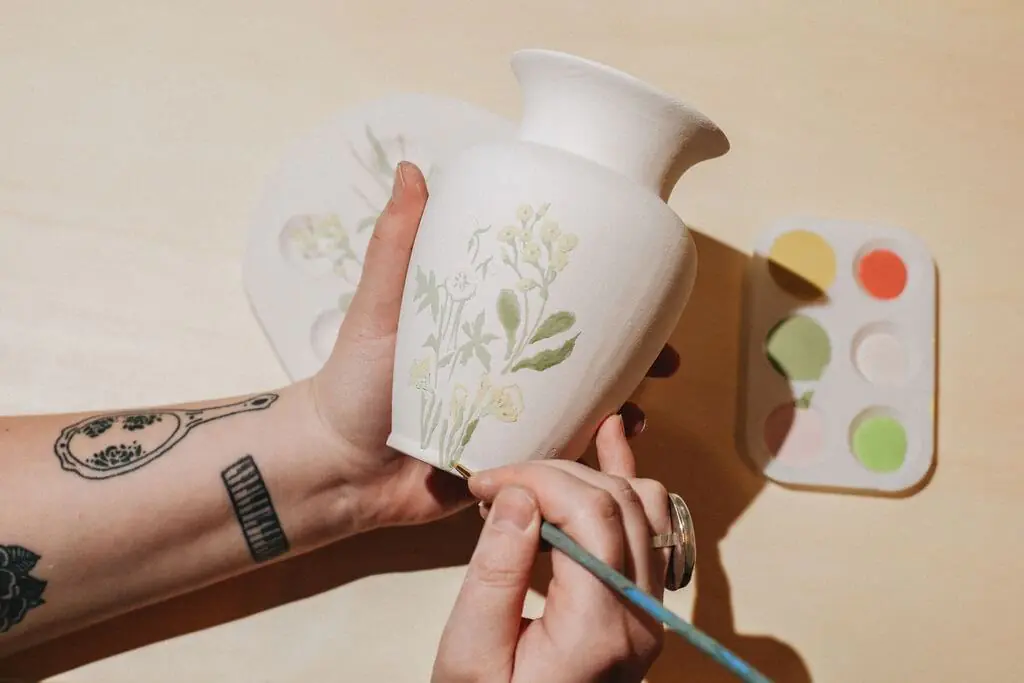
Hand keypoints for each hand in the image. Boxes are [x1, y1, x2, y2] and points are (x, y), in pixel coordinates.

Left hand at [310, 162, 677, 529]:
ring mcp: (516, 419)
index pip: (556, 305)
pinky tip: (608, 447)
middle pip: (587, 358)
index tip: (642, 288)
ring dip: (623, 406)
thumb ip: (398, 244)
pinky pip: (564, 460)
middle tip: (665, 360)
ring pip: (586, 409)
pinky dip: (592, 454)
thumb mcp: (382, 306)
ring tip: (639, 410)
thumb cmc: (354, 379)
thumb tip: (413, 167)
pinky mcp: (514, 464)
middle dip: (634, 357)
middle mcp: (509, 370)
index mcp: (489, 329)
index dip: (604, 297)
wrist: (338, 468)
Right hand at [432, 415, 669, 682]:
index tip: (486, 484)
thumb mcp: (470, 655)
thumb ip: (497, 573)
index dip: (537, 480)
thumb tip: (522, 495)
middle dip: (554, 474)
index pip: (590, 515)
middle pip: (618, 501)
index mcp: (598, 629)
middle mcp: (639, 615)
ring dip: (590, 474)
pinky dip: (626, 484)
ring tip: (538, 468)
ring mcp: (650, 611)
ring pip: (645, 505)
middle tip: (498, 483)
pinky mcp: (642, 605)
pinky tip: (609, 445)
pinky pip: (650, 528)